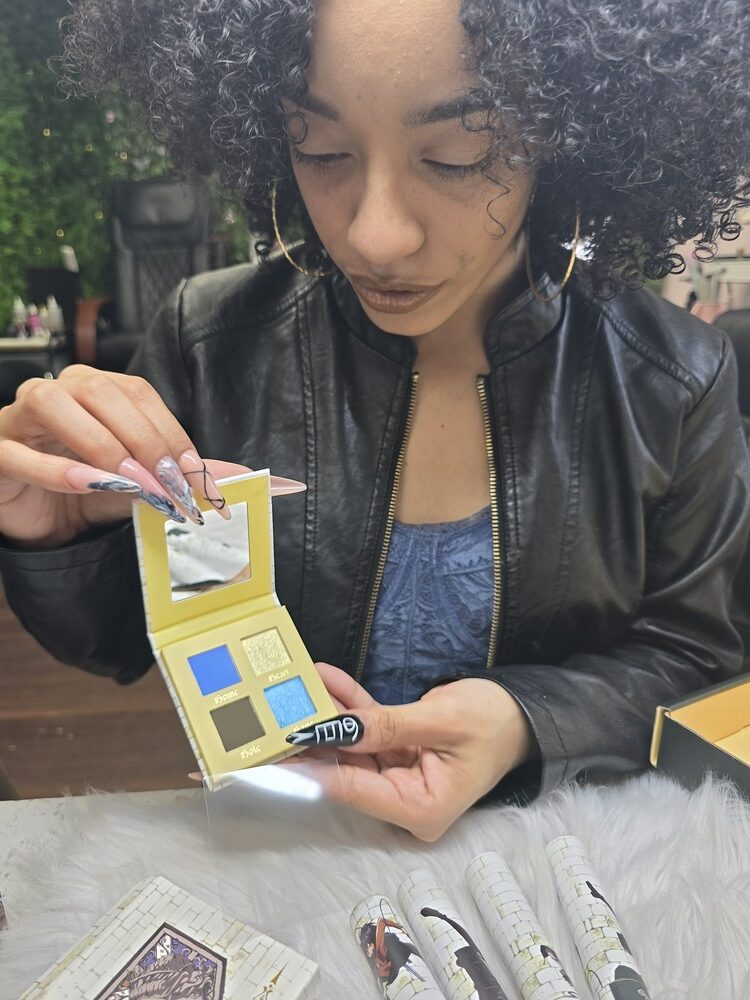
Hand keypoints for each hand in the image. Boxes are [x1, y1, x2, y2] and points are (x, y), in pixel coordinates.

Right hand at [0, 365, 303, 547]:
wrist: (36, 522)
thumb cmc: (87, 494)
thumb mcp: (141, 485)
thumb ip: (182, 477)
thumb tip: (240, 477)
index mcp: (97, 389)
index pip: (138, 393)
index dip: (169, 429)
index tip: (196, 473)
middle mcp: (59, 391)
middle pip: (102, 391)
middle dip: (143, 438)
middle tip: (169, 483)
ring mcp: (19, 417)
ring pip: (54, 404)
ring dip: (100, 443)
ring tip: (130, 482)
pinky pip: (17, 451)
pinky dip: (53, 467)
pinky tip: (84, 484)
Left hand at [285, 663, 535, 840]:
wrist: (524, 713)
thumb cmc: (494, 722)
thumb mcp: (442, 722)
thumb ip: (388, 727)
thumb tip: (337, 730)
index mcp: (420, 808)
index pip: (354, 788)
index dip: (316, 765)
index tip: (280, 748)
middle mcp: (405, 799)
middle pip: (349, 769)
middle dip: (318, 735)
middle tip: (280, 710)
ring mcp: (401, 777)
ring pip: (354, 745)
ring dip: (331, 714)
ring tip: (299, 687)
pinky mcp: (400, 752)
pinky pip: (368, 729)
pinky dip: (351, 705)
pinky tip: (327, 679)